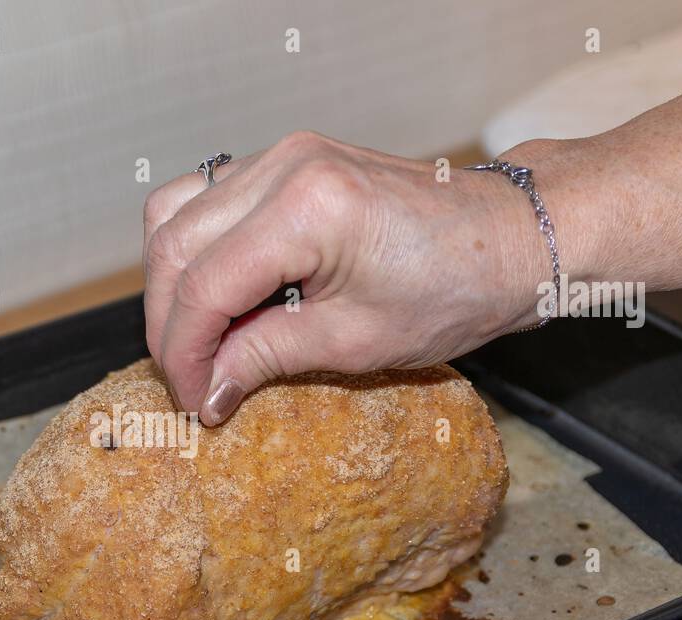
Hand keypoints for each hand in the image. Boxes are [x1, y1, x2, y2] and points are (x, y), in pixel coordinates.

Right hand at [142, 130, 558, 424]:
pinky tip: (217, 298)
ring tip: (197, 341)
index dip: (183, 355)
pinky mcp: (284, 161)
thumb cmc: (455, 289)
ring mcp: (280, 154)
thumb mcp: (355, 341)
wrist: (513, 238)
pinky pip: (203, 200)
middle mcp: (283, 166)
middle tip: (191, 381)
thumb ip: (264, 358)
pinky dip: (194, 253)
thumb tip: (206, 390)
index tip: (194, 402)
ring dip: (171, 284)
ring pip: (172, 215)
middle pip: (171, 245)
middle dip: (168, 324)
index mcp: (306, 208)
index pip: (201, 287)